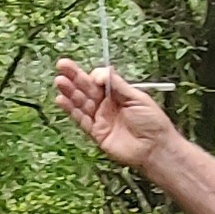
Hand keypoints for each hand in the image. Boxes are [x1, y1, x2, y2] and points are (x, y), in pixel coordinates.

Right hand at [52, 58, 176, 168]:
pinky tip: (61, 100)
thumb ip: (118, 85)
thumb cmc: (152, 122)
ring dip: (69, 91)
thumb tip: (103, 72)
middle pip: (87, 88)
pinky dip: (70, 110)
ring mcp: (101, 118)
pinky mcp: (96, 133)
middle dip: (74, 77)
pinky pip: (81, 119)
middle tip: (62, 65)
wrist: (155, 148)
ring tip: (59, 81)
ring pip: (81, 102)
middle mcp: (107, 105)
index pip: (100, 80)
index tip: (94, 76)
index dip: (94, 76)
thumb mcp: (138, 98)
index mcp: (119, 94)